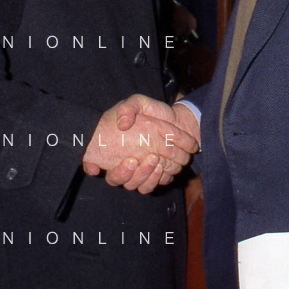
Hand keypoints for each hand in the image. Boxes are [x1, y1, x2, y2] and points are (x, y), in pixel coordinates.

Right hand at [81, 95, 198, 192]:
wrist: (174, 119)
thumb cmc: (152, 111)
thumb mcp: (138, 103)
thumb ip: (128, 109)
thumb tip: (122, 125)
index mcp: (119, 151)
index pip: (114, 172)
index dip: (121, 172)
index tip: (131, 160)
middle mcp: (129, 165)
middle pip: (128, 182)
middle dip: (139, 173)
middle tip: (151, 158)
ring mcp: (142, 171)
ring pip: (141, 186)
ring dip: (149, 177)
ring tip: (159, 164)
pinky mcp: (156, 176)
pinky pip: (153, 186)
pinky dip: (159, 180)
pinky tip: (164, 169)